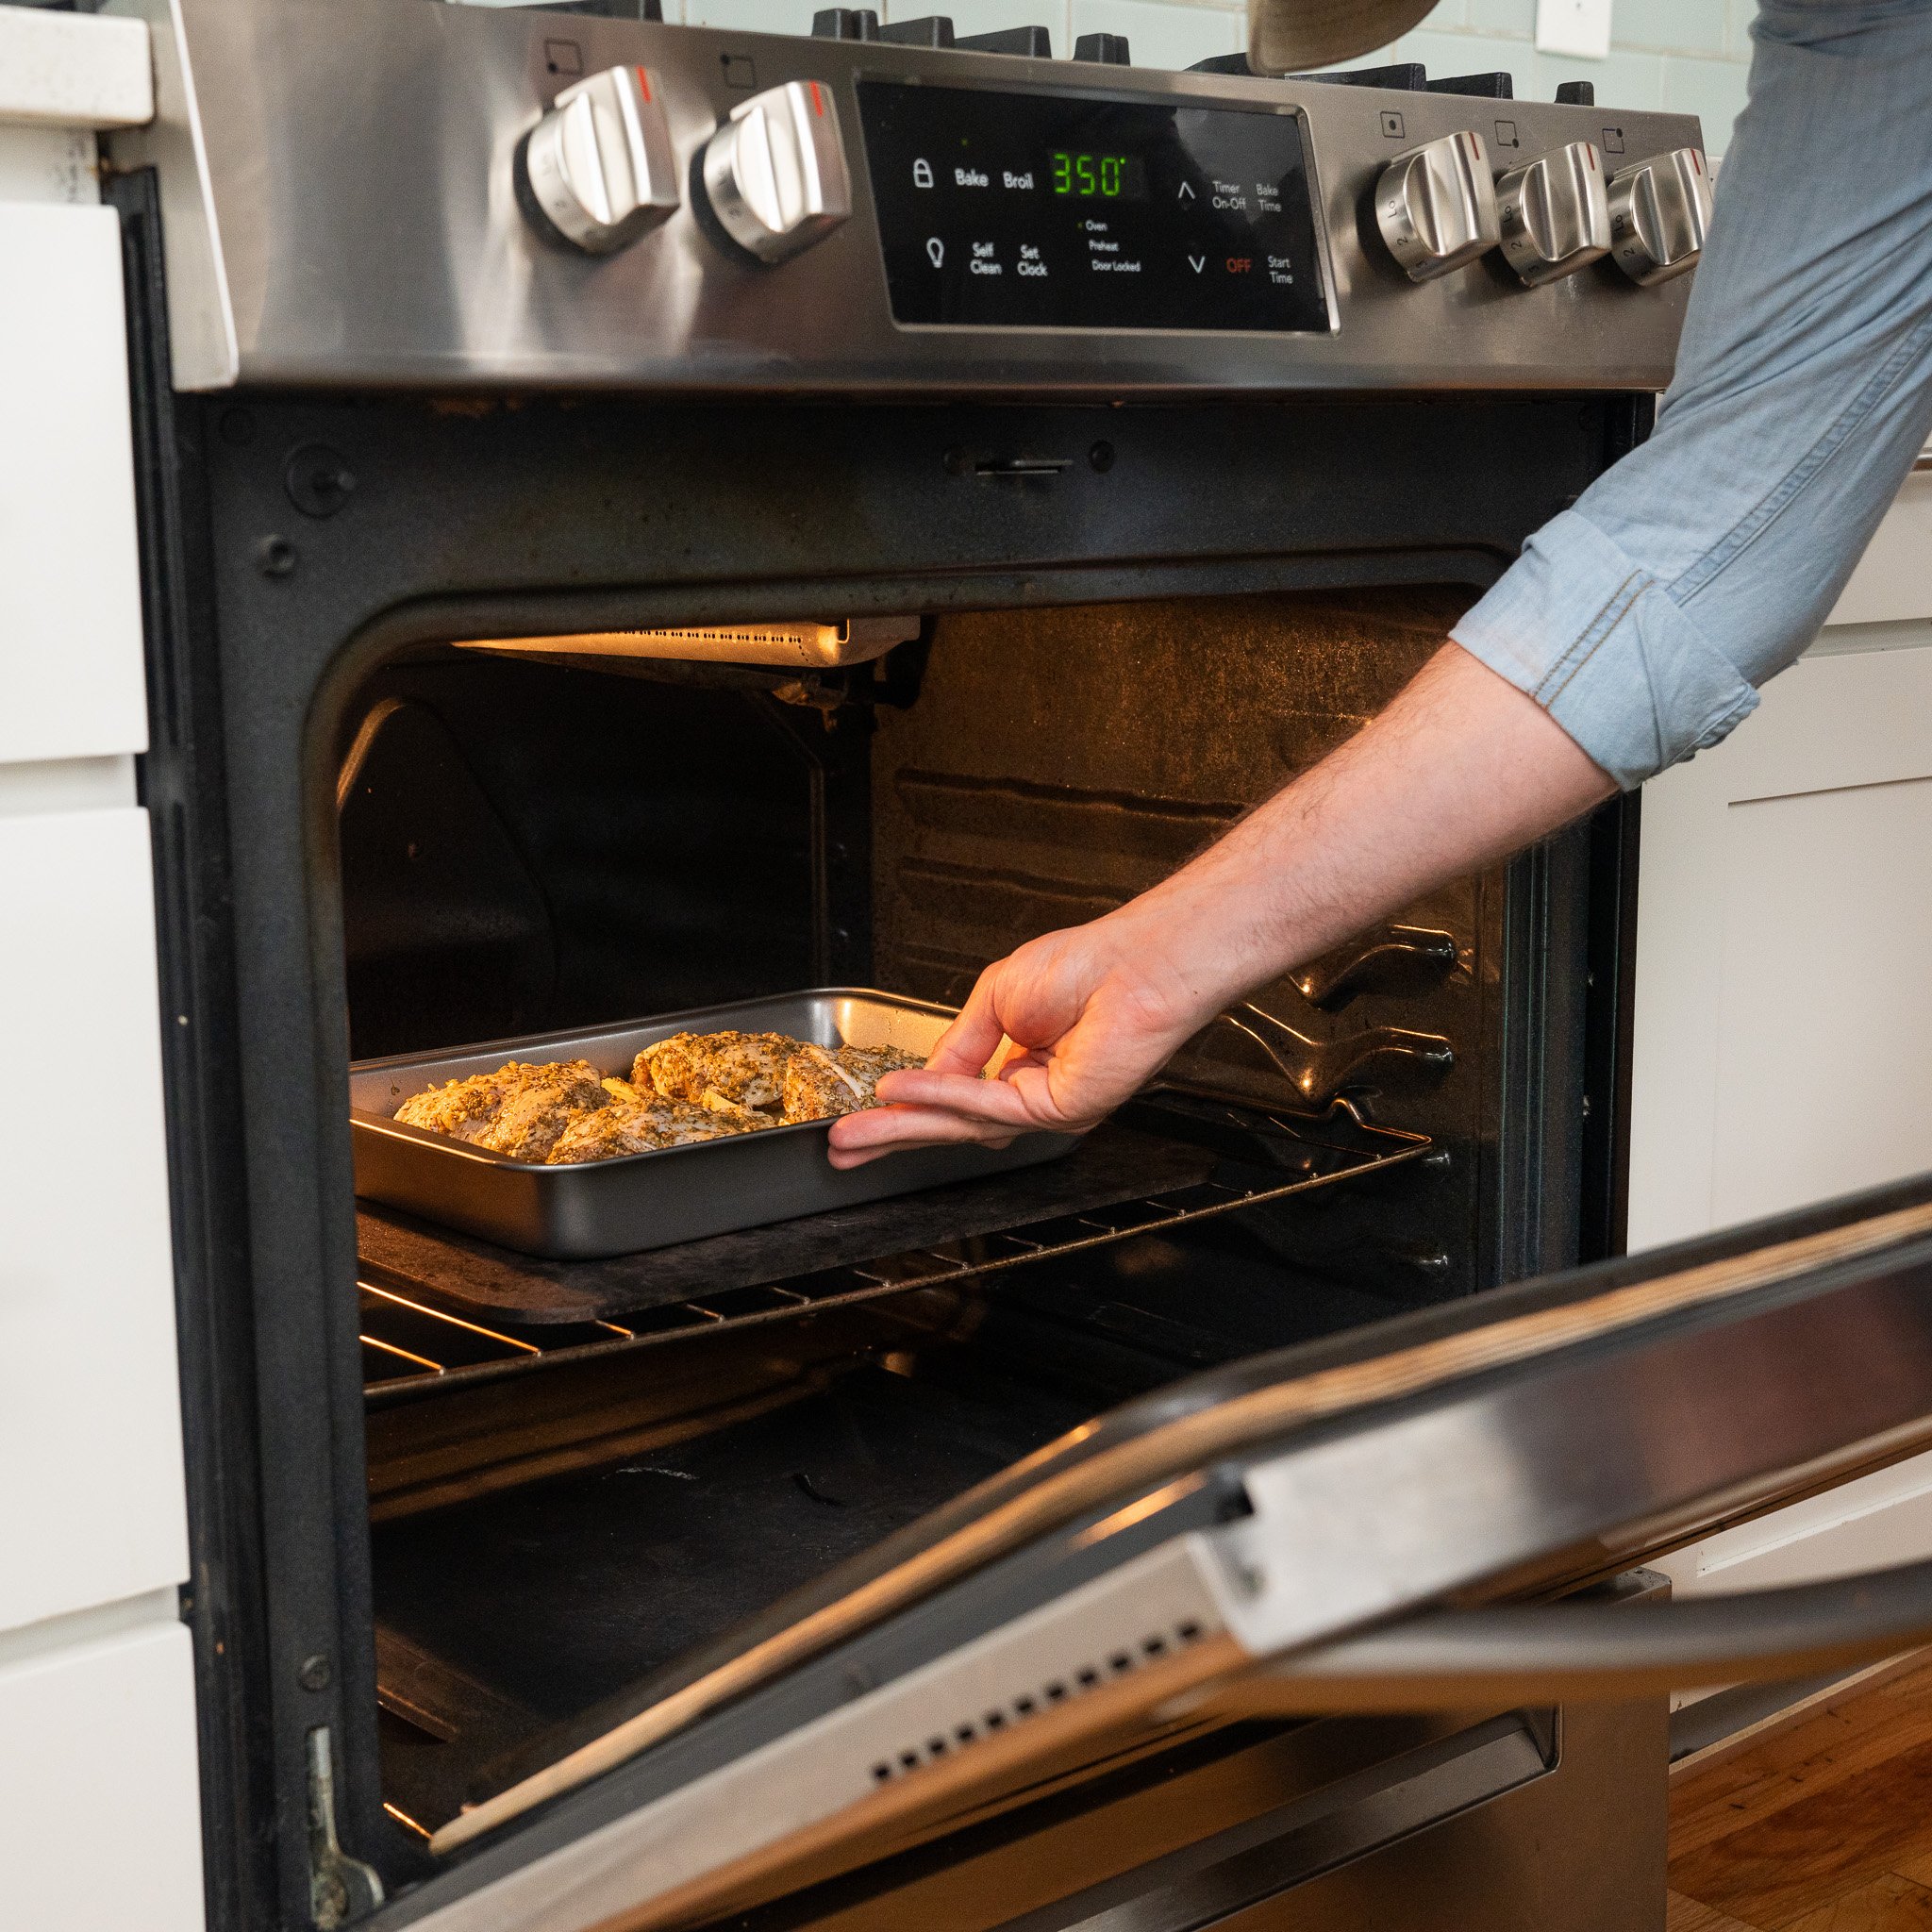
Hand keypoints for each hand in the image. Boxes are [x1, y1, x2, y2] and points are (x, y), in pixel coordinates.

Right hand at [826, 909, 1217, 1167]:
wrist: (1134, 962)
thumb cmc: (1088, 966)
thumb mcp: (996, 996)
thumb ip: (958, 1042)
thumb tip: (921, 1076)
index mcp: (1021, 1067)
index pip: (954, 1100)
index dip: (906, 1110)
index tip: (864, 1119)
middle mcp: (1032, 1094)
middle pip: (950, 1123)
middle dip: (891, 1136)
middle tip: (844, 1149)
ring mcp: (1046, 1107)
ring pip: (961, 1122)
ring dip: (902, 1125)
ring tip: (855, 1134)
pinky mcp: (1058, 1109)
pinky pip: (985, 1104)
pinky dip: (940, 1095)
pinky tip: (902, 1093)